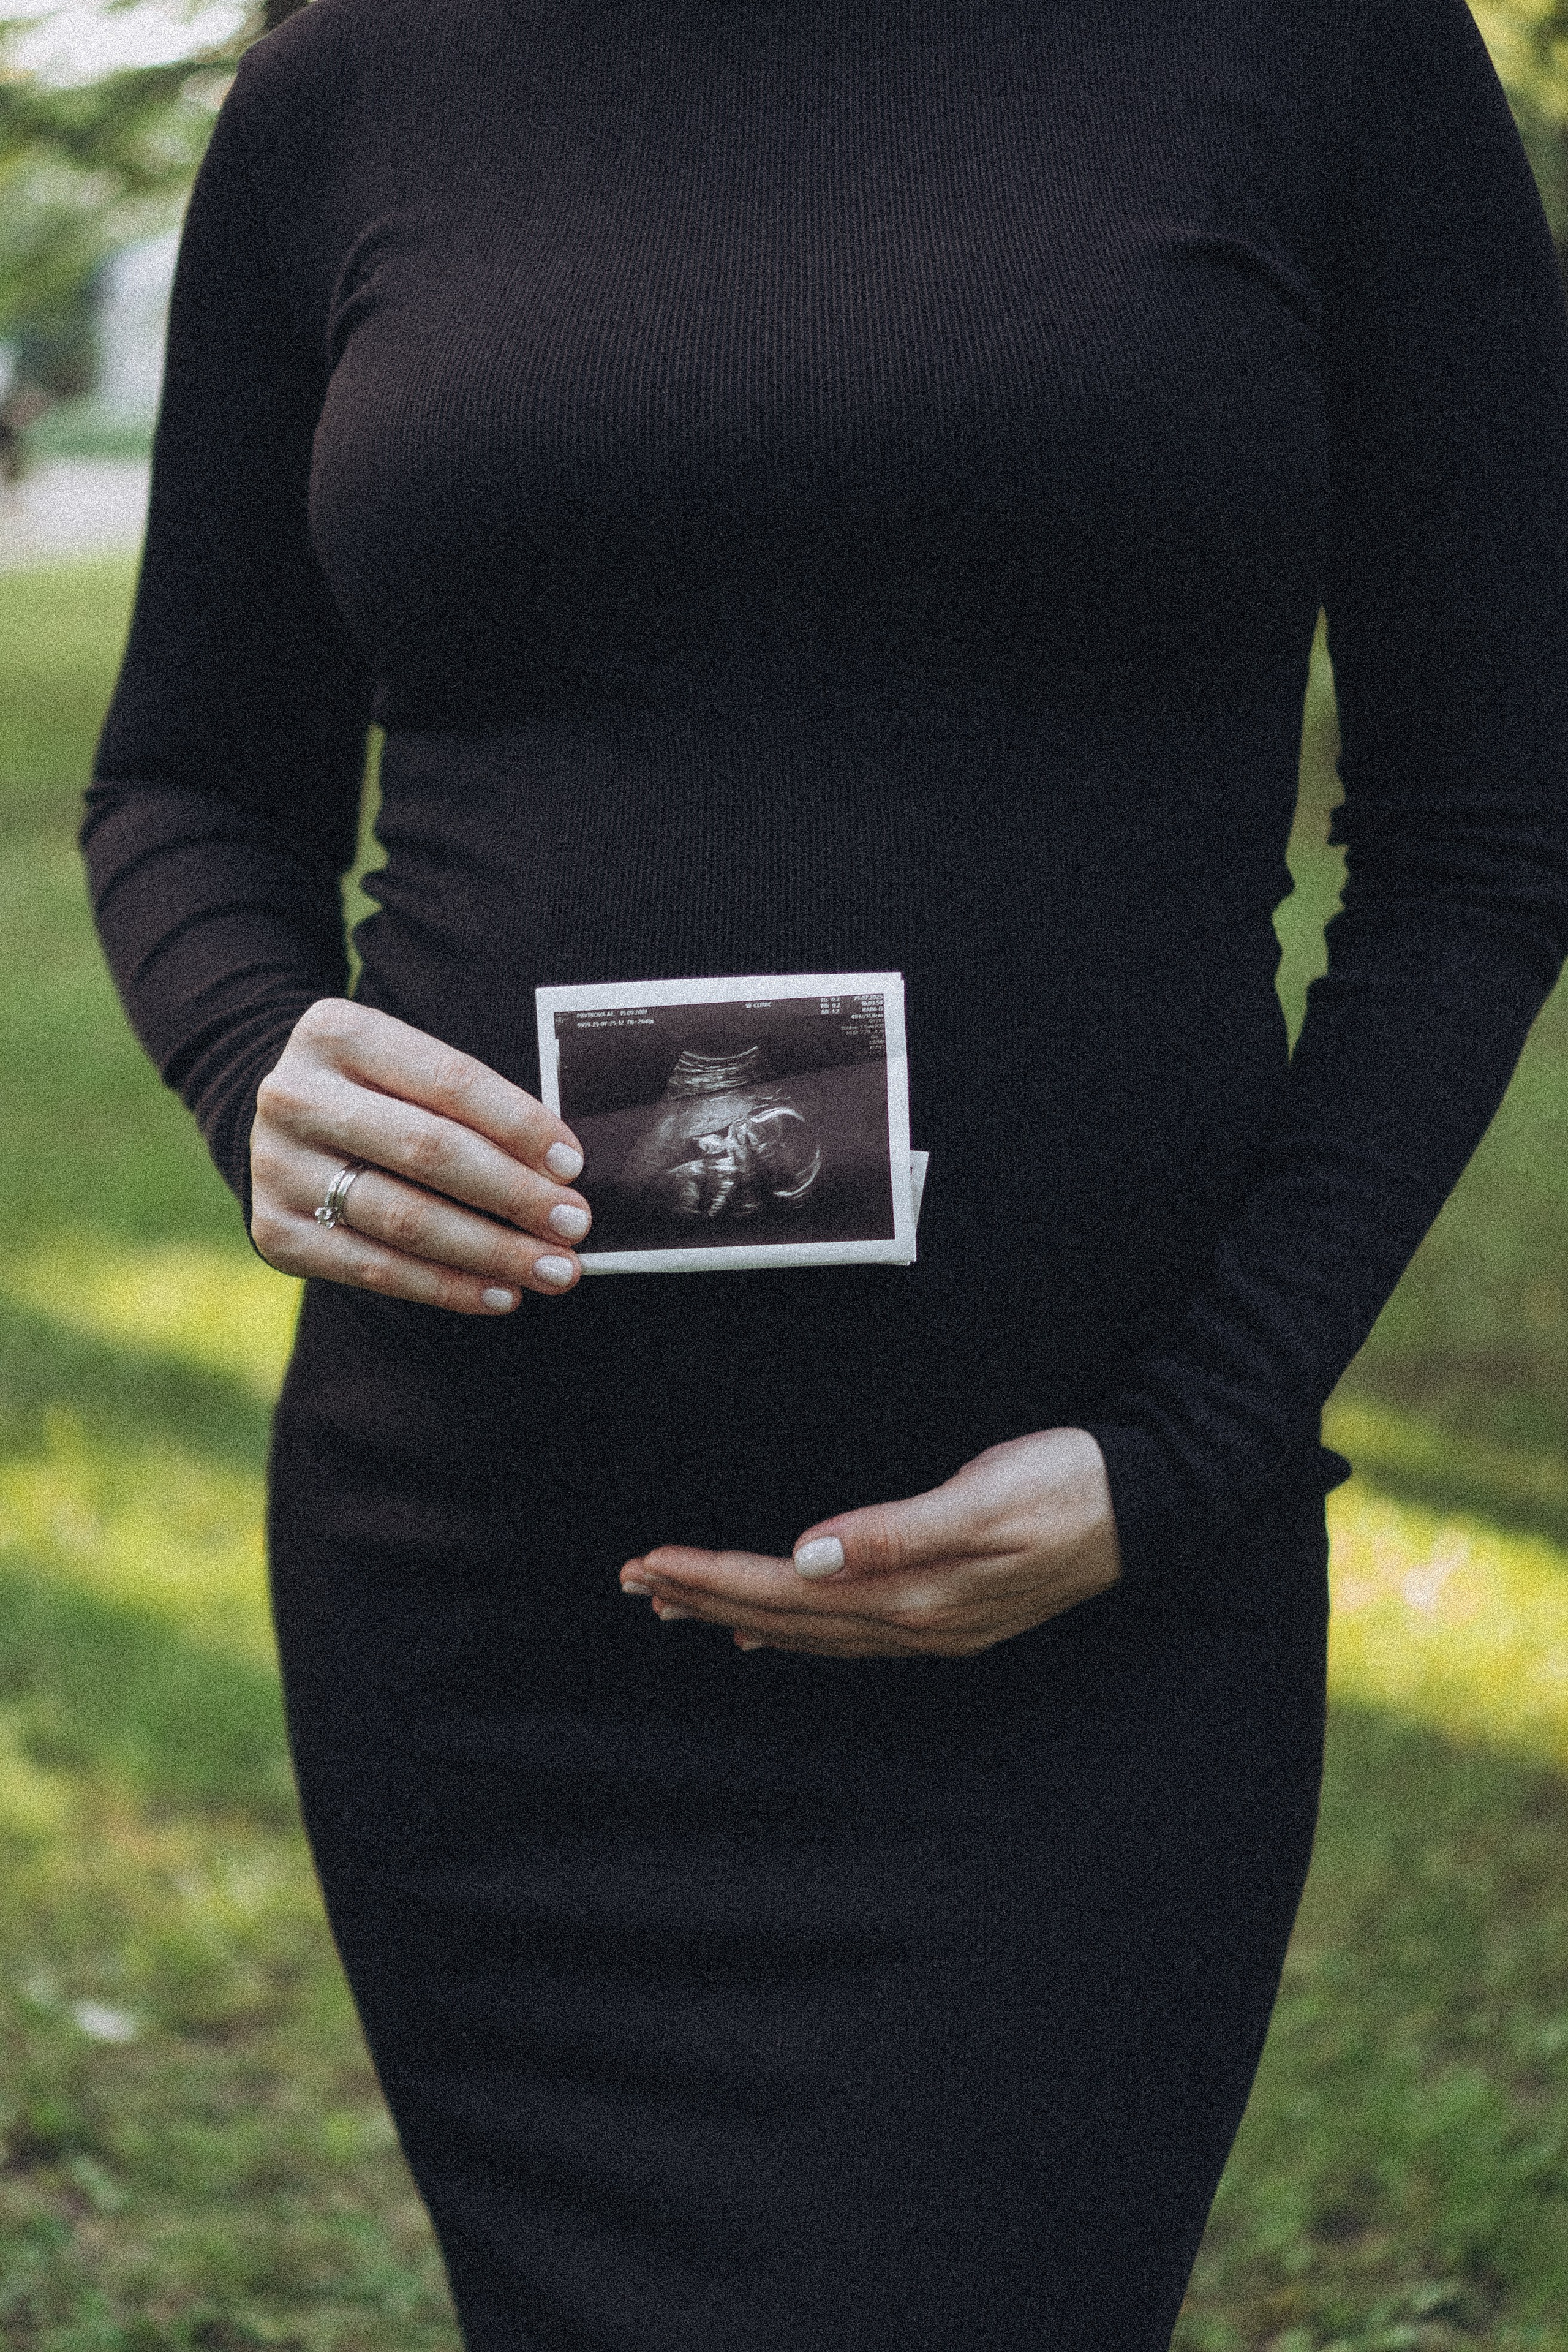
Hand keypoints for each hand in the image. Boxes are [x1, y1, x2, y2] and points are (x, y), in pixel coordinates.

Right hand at [250, 998, 589, 1310]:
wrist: (284, 1120)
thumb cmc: (379, 1092)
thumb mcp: (409, 1067)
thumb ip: (471, 1104)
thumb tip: (559, 1173)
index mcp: (338, 1033)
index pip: (449, 1082)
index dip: (519, 1126)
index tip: (572, 1165)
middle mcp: (295, 1096)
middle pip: (428, 1152)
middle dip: (514, 1195)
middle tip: (573, 1225)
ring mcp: (278, 1167)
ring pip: (405, 1220)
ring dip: (491, 1252)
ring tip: (552, 1269)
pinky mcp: (275, 1231)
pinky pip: (375, 1270)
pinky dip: (446, 1287)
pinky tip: (499, 1295)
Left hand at [620, 1428, 1121, 1657]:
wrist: (1148, 1503)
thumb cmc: (1069, 1485)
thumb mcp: (987, 1497)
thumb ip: (899, 1531)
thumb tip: (812, 1556)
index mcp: (916, 1594)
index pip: (788, 1592)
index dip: (715, 1578)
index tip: (652, 1562)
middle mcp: (916, 1622)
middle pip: (787, 1618)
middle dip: (706, 1596)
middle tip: (636, 1580)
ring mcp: (933, 1625)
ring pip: (811, 1631)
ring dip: (739, 1613)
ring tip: (676, 1603)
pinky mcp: (947, 1611)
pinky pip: (848, 1633)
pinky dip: (796, 1628)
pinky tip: (767, 1623)